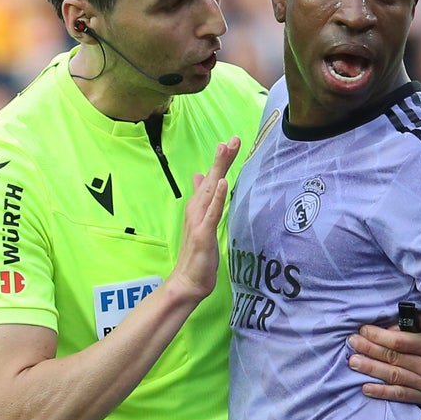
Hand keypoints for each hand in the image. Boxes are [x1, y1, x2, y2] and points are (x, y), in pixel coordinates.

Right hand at [170, 137, 240, 301]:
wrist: (187, 280)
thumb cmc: (197, 253)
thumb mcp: (203, 221)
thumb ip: (203, 199)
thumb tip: (200, 176)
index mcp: (199, 206)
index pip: (212, 178)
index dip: (221, 161)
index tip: (230, 142)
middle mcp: (197, 208)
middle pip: (211, 179)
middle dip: (222, 159)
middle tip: (233, 139)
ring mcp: (199, 220)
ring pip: (210, 190)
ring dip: (218, 170)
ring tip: (225, 150)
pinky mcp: (203, 233)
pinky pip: (212, 212)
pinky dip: (216, 196)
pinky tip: (221, 183)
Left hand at [347, 313, 420, 404]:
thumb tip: (395, 324)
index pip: (399, 340)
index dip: (378, 335)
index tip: (362, 330)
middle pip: (393, 357)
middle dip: (369, 349)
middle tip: (352, 343)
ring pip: (394, 376)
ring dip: (371, 369)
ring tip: (353, 362)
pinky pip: (402, 395)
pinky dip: (383, 392)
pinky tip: (366, 387)